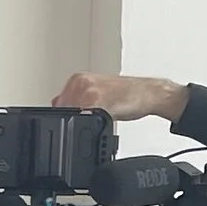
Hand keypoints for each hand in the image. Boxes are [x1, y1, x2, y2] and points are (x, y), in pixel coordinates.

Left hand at [55, 72, 188, 124]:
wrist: (148, 93)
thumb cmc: (127, 94)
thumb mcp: (97, 94)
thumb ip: (77, 100)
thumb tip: (58, 106)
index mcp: (77, 79)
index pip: (58, 104)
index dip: (64, 119)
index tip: (73, 125)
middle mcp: (80, 82)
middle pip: (63, 111)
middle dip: (74, 122)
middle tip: (92, 123)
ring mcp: (88, 90)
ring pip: (73, 115)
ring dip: (83, 124)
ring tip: (101, 119)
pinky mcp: (98, 100)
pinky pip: (85, 117)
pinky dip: (91, 124)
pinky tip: (103, 121)